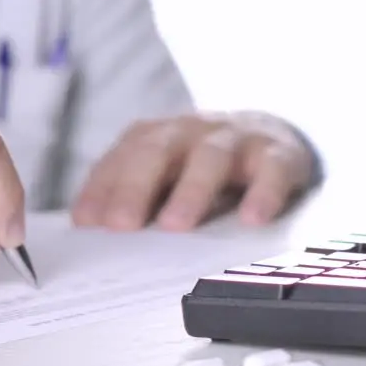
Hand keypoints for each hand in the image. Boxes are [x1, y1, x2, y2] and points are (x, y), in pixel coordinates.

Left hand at [71, 111, 315, 230]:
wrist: (272, 134)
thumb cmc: (202, 168)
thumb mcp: (165, 177)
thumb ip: (133, 199)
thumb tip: (91, 232)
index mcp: (155, 139)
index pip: (121, 160)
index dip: (101, 188)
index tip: (86, 223)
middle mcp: (190, 132)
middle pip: (157, 152)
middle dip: (135, 188)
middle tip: (121, 225)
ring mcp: (235, 140)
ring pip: (211, 158)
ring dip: (191, 191)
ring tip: (176, 226)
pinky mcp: (279, 154)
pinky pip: (272, 169)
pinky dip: (263, 192)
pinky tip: (252, 219)